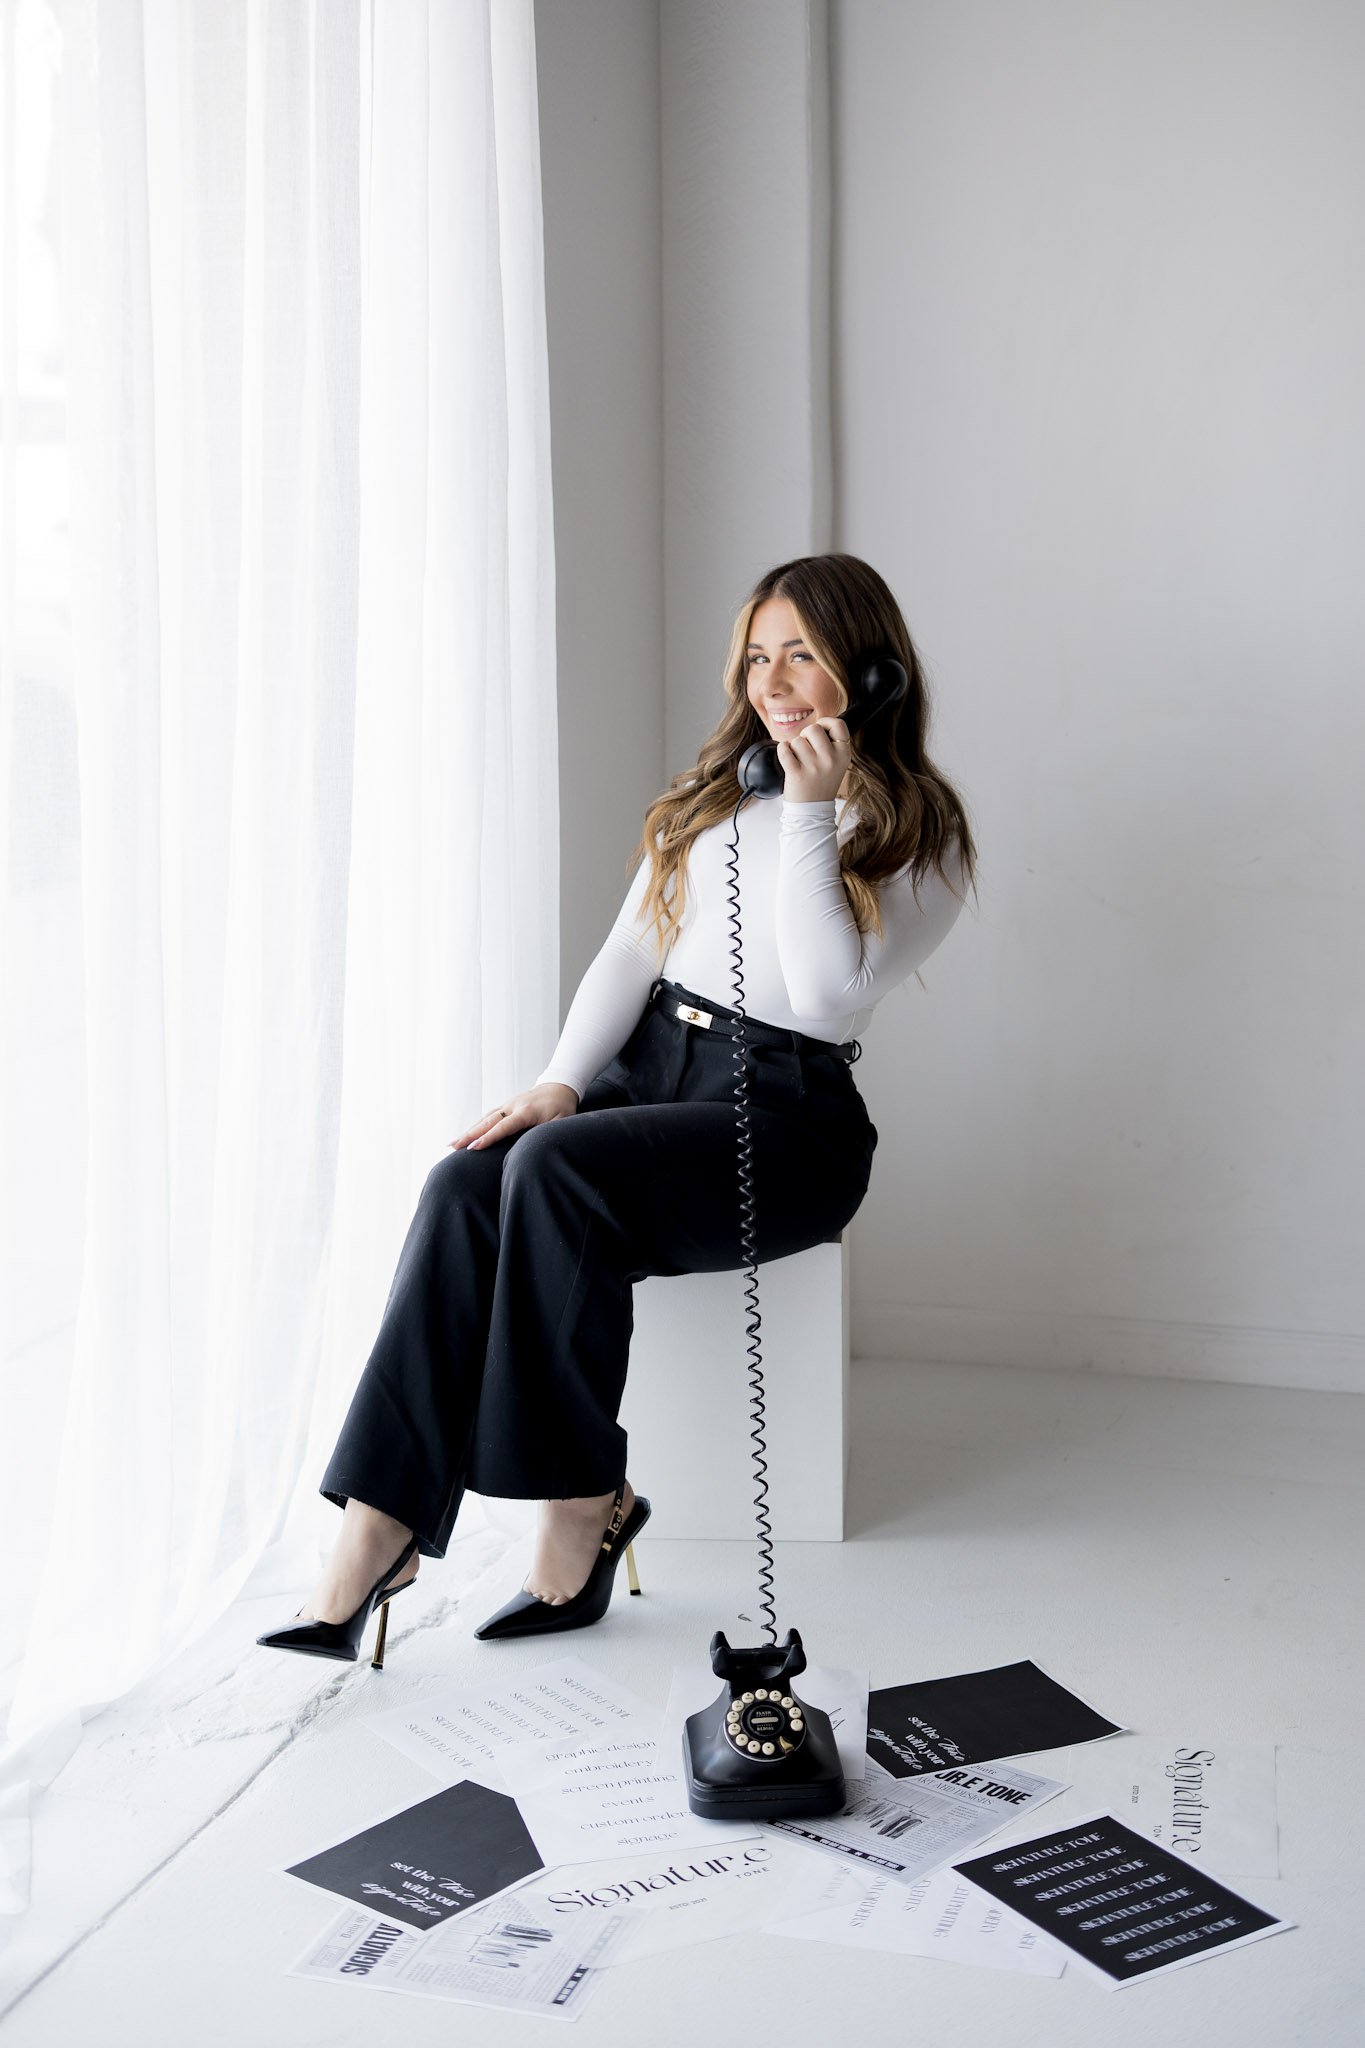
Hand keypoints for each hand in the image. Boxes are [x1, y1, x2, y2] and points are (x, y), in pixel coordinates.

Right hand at [451, 1082, 579, 1151]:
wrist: (559, 1087)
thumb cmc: (562, 1107)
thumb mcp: (562, 1120)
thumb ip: (548, 1131)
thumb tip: (533, 1144)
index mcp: (526, 1111)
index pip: (504, 1126)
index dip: (488, 1138)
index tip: (473, 1148)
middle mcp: (513, 1106)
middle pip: (487, 1121)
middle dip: (469, 1135)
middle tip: (452, 1146)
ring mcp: (507, 1104)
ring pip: (484, 1118)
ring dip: (468, 1131)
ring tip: (451, 1144)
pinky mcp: (506, 1106)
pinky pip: (488, 1116)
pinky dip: (475, 1126)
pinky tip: (465, 1135)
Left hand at [776, 714, 850, 802]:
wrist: (813, 810)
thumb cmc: (821, 782)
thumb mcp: (837, 763)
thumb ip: (832, 743)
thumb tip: (820, 723)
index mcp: (843, 754)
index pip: (838, 724)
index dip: (826, 722)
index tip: (820, 730)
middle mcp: (831, 759)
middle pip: (813, 728)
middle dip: (806, 735)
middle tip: (806, 749)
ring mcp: (814, 767)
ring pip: (797, 740)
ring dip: (794, 747)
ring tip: (799, 760)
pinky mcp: (797, 773)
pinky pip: (784, 749)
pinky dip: (782, 750)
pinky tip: (787, 756)